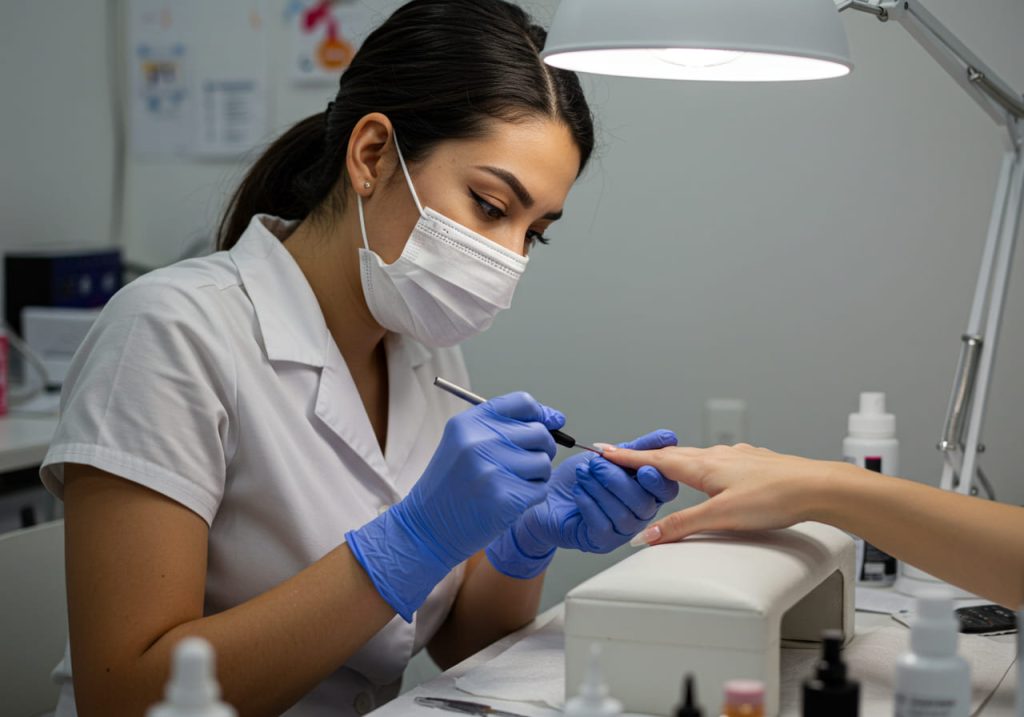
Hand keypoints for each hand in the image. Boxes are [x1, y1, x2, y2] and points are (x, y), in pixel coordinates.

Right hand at [346, 392, 563, 619]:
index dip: (542, 413)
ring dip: (536, 476)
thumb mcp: (463, 444)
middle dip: (541, 449)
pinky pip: (540, 489)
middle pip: (539, 433)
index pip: (522, 403)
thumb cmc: (451, 486)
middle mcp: (480, 440)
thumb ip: (502, 428)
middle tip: (524, 465)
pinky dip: (531, 497)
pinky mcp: (505, 497)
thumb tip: (556, 419)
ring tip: (511, 485)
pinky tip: (509, 502)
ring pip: (544, 463)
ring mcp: (492, 469)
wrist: (427, 528)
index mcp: (469, 422)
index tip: (551, 423)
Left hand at [485, 430, 678, 577]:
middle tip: (596, 464)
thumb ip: (636, 448)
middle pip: (644, 503)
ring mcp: (620, 532)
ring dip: (601, 490)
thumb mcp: (608, 457)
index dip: (658, 480)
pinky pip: (603, 526)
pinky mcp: (600, 542)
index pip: (665, 491)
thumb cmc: (577, 479)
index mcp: (644, 493)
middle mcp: (637, 515)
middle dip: (619, 480)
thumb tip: (668, 436)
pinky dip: (590, 504)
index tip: (643, 468)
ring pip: (623, 515)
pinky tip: (579, 492)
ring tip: (584, 474)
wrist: (545, 497)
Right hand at [600, 443, 832, 545]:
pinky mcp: (755, 464)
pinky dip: (703, 467)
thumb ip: (684, 526)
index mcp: (704, 465)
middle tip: (626, 459)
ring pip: (697, 458)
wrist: (817, 487)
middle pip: (673, 456)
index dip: (627, 457)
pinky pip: (719, 462)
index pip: (655, 460)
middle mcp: (718, 456)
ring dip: (675, 462)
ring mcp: (738, 458)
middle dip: (647, 458)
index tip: (605, 450)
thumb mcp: (722, 517)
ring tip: (663, 468)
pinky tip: (713, 476)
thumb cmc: (775, 497)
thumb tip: (649, 535)